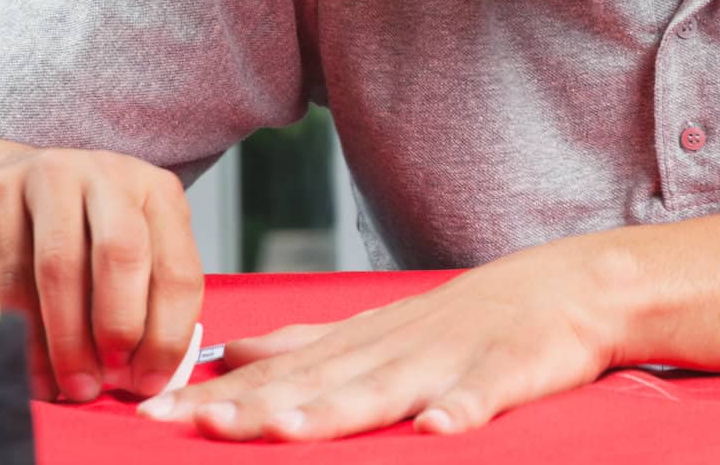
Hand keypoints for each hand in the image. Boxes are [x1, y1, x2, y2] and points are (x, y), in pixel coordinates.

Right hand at [0, 140, 203, 402]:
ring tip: (71, 384)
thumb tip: (147, 376)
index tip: (149, 381)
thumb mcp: (125, 258)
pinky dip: (24, 330)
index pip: (178, 268)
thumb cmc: (78, 237)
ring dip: (67, 339)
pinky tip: (32, 366)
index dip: (166, 335)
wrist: (4, 194)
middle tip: (106, 380)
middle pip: (122, 255)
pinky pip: (11, 271)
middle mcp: (111, 175)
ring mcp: (53, 174)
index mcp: (158, 193)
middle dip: (118, 328)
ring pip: (62, 266)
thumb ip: (144, 303)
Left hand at [135, 238, 628, 440]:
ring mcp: (449, 357)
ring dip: (336, 410)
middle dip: (253, 407)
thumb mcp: (373, 326)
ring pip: (385, 388)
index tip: (155, 417)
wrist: (564, 287)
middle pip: (315, 383)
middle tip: (192, 426)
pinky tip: (436, 429)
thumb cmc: (461, 319)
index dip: (219, 397)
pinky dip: (461, 408)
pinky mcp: (508, 368)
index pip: (277, 375)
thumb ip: (302, 344)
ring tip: (287, 432)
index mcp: (359, 344)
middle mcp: (392, 348)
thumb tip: (228, 352)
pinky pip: (483, 393)